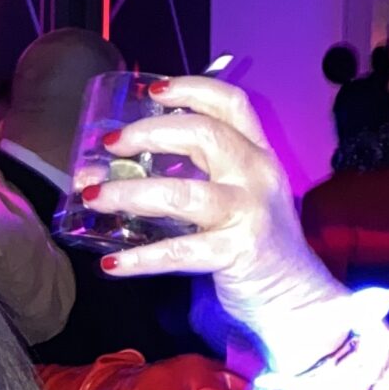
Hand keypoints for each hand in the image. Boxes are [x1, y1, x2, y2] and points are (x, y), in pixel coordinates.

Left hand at [91, 76, 338, 338]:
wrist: (297, 301)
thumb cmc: (254, 249)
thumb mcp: (233, 200)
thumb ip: (189, 180)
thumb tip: (110, 173)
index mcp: (258, 156)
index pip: (231, 104)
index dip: (192, 88)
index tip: (151, 91)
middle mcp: (258, 175)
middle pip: (204, 134)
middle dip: (149, 133)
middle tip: (110, 145)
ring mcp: (250, 212)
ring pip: (183, 192)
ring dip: (130, 192)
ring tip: (91, 196)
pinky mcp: (238, 252)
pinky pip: (179, 251)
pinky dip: (140, 258)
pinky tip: (111, 265)